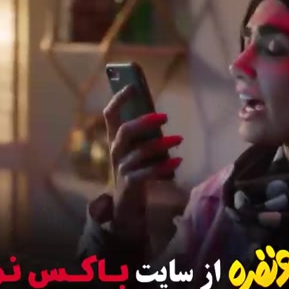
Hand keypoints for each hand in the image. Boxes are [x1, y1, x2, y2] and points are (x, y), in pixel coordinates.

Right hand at [102, 85, 182, 233]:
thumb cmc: (135, 167)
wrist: (126, 202)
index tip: (133, 86)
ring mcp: (122, 167)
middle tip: (165, 116)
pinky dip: (164, 166)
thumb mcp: (136, 147)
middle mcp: (115, 150)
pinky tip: (178, 161)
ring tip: (179, 139)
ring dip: (162, 144)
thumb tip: (159, 115)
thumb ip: (143, 133)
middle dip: (144, 121)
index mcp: (114, 138)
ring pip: (140, 152)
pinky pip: (147, 173)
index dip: (119, 99)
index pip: (110, 115)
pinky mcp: (130, 183)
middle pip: (125, 131)